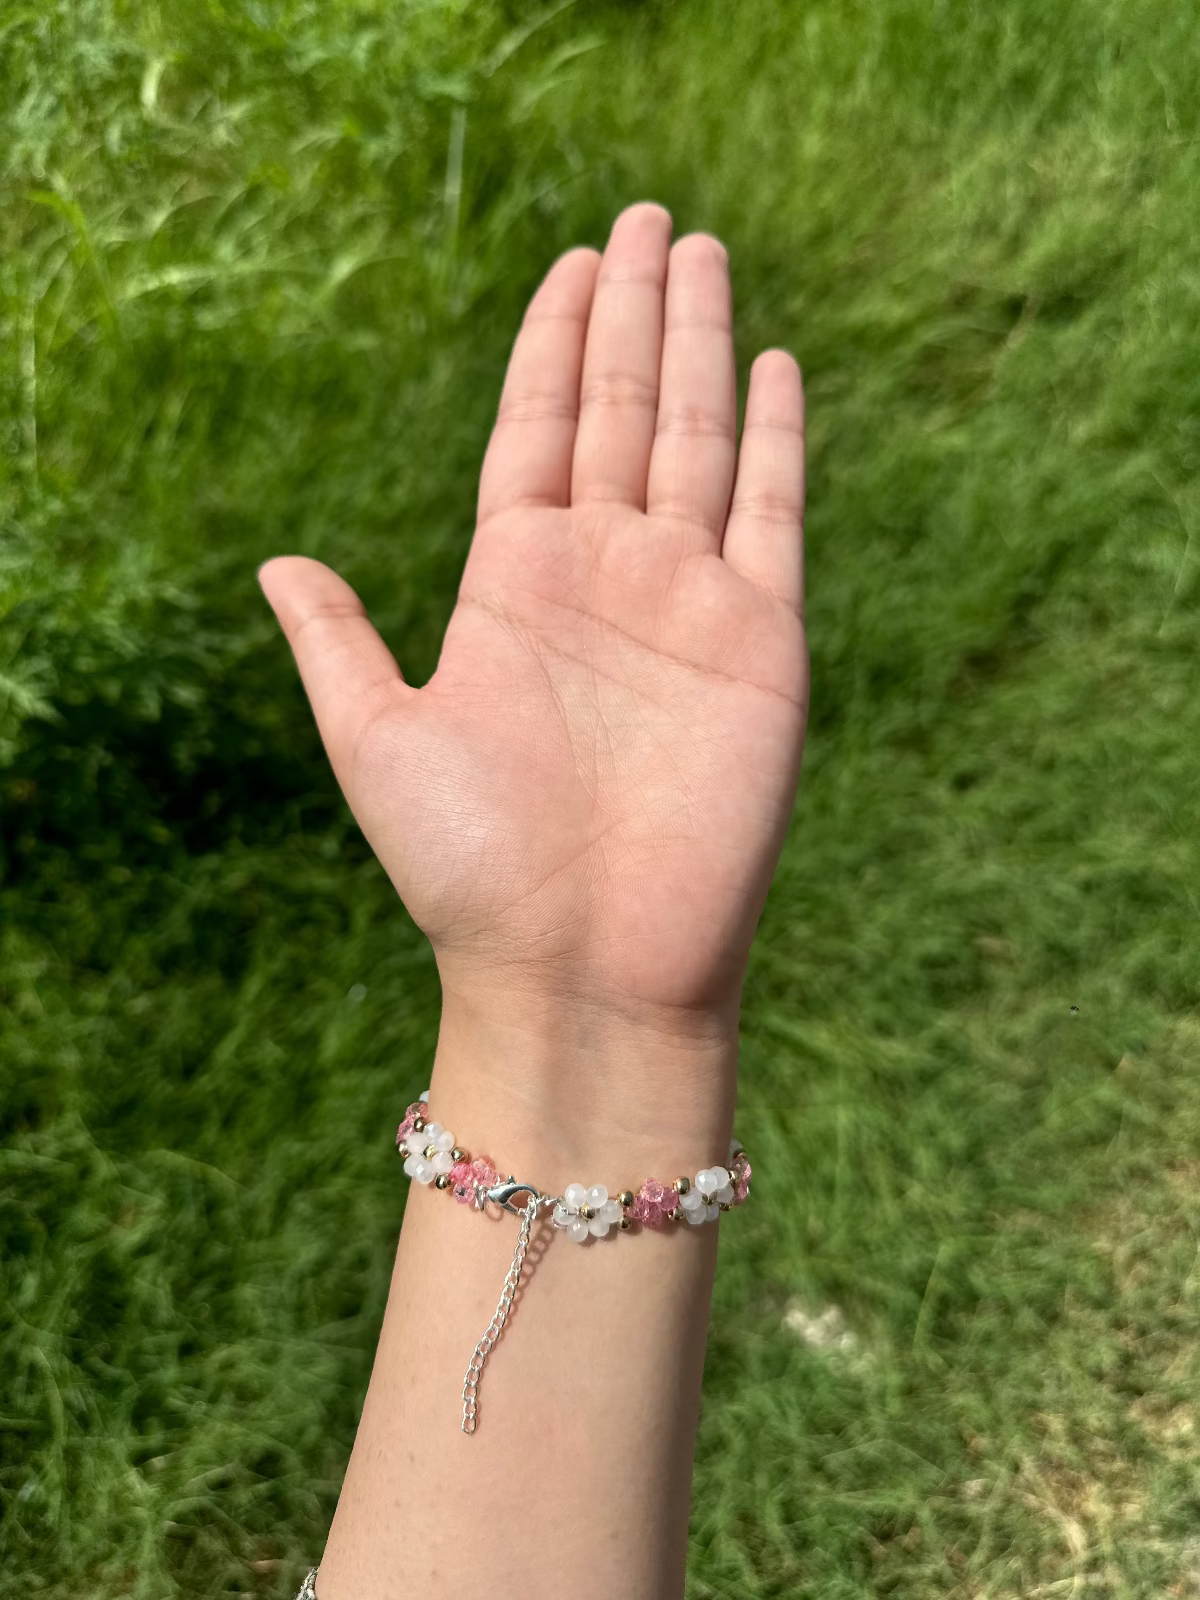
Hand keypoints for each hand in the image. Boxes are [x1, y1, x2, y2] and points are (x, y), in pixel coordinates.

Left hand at [260, 203, 806, 1077]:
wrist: (583, 965)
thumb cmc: (473, 872)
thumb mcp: (379, 742)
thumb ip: (341, 643)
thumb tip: (278, 563)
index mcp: (514, 583)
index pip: (538, 429)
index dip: (551, 344)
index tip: (570, 262)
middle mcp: (605, 575)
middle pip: (623, 409)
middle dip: (632, 310)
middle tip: (646, 216)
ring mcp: (688, 601)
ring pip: (698, 437)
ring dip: (699, 342)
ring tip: (700, 253)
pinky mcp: (761, 640)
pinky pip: (773, 514)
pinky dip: (775, 438)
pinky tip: (769, 365)